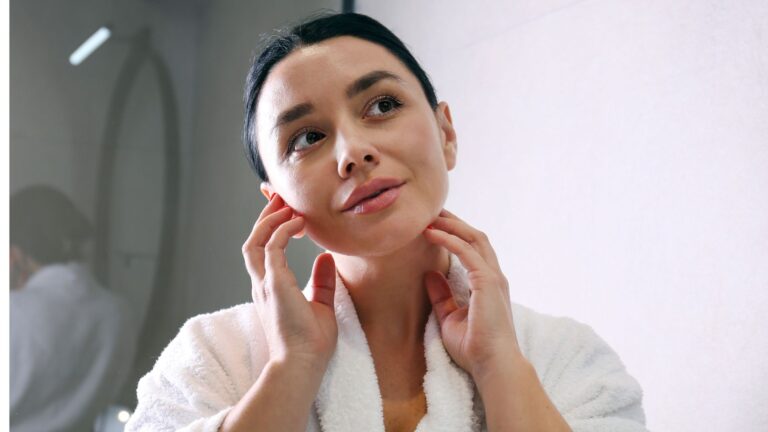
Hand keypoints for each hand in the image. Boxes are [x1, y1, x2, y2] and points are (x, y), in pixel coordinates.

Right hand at [242, 194, 337, 367]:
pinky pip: (272, 248)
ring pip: (255, 241)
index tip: (282, 207)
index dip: (270, 226)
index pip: (263, 249)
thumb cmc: (311, 343)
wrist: (303, 365)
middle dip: (265, 216)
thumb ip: (322, 281)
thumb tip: (326, 258)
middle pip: (254, 240)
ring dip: (269, 219)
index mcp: (270, 288)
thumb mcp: (321, 304)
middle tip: (281, 196)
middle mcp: (262, 284)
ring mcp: (265, 284)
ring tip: (286, 202)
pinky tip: (299, 222)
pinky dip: (282, 231)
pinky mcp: (274, 285)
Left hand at [422, 209, 522, 380]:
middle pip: (475, 237)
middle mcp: (494, 276)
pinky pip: (467, 252)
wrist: (492, 366)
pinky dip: (449, 239)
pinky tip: (432, 233)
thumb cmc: (475, 348)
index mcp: (487, 284)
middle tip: (432, 210)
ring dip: (452, 224)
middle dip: (454, 221)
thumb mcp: (449, 318)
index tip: (435, 223)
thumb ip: (441, 296)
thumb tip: (429, 274)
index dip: (456, 233)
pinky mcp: (488, 282)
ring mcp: (493, 278)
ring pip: (474, 238)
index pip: (474, 249)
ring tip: (429, 216)